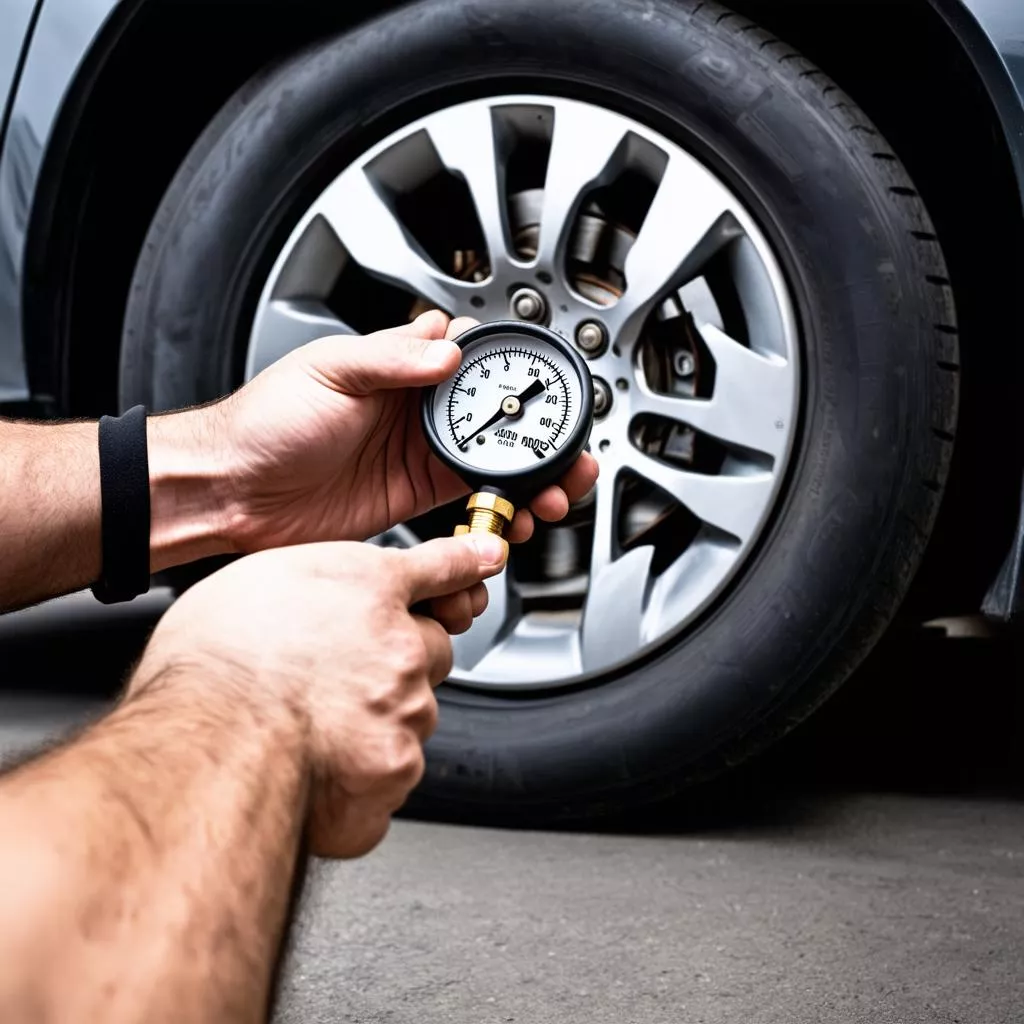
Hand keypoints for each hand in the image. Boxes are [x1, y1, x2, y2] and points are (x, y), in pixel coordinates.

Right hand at [131, 533, 507, 857]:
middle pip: (432, 652)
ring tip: (311, 730)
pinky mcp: (394, 774)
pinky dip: (359, 783)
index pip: (441, 567)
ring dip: (376, 725)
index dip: (464, 566)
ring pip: (411, 717)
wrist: (208, 746)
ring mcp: (405, 712)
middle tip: (340, 680)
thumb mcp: (258, 580)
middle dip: (400, 665)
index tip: (483, 560)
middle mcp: (401, 647)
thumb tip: (323, 597)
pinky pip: (388, 779)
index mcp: (370, 589)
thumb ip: (315, 584)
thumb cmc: (213, 664)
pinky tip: (314, 772)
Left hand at [207, 311, 597, 551]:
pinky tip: (511, 520)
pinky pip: (468, 504)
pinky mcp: (410, 499)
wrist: (230, 491)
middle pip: (498, 421)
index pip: (473, 362)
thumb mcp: (328, 371)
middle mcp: (415, 412)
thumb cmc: (263, 422)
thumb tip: (447, 347)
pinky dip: (497, 513)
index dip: (516, 376)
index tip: (547, 392)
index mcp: (399, 370)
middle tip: (568, 456)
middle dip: (541, 440)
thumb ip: (392, 358)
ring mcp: (416, 457)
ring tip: (552, 495)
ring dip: (529, 481)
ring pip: (493, 466)